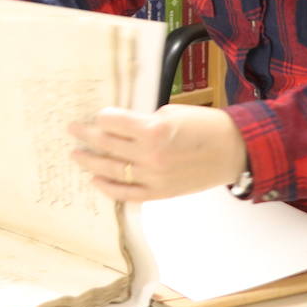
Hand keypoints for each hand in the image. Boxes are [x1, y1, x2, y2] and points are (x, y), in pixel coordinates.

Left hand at [69, 104, 246, 201]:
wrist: (233, 151)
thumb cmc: (205, 126)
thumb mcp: (171, 112)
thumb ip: (143, 121)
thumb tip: (119, 126)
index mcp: (154, 130)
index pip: (113, 122)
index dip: (102, 117)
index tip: (95, 115)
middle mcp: (151, 156)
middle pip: (108, 145)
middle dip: (87, 136)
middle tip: (73, 130)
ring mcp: (154, 178)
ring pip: (113, 170)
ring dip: (91, 162)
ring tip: (76, 154)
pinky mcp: (160, 193)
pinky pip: (127, 193)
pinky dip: (109, 187)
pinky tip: (96, 179)